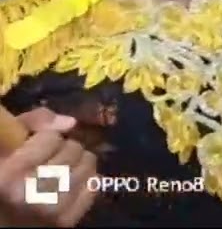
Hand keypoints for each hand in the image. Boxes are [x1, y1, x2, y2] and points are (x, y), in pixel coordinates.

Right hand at [0, 108, 97, 227]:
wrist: (5, 220)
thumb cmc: (3, 180)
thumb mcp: (6, 148)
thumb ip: (32, 123)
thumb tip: (70, 122)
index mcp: (9, 175)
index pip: (51, 137)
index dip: (44, 137)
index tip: (35, 145)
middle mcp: (32, 194)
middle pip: (73, 149)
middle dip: (63, 148)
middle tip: (49, 158)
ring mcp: (53, 210)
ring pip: (88, 164)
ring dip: (78, 161)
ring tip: (60, 169)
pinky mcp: (67, 221)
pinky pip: (94, 185)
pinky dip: (85, 180)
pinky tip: (69, 184)